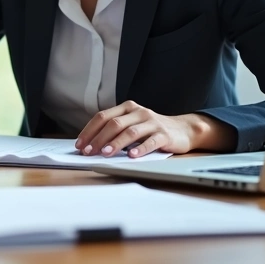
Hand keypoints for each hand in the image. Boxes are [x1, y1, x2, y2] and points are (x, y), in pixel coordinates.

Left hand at [75, 101, 235, 157]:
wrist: (184, 129)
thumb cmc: (152, 129)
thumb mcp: (132, 124)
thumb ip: (115, 130)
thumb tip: (91, 145)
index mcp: (127, 108)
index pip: (102, 116)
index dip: (89, 130)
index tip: (80, 144)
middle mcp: (138, 112)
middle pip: (114, 124)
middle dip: (99, 138)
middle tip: (89, 151)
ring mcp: (152, 122)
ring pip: (130, 132)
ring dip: (116, 143)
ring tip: (105, 153)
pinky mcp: (165, 134)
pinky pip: (151, 141)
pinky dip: (140, 149)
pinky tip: (132, 156)